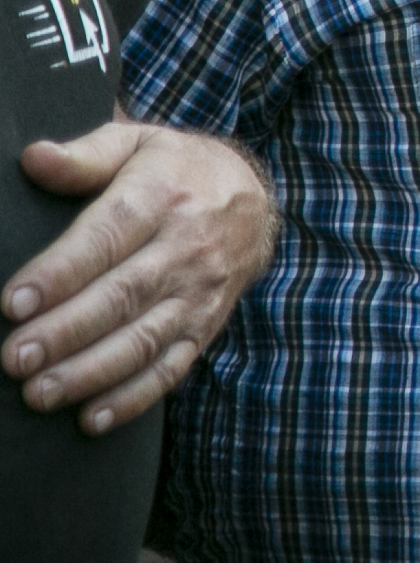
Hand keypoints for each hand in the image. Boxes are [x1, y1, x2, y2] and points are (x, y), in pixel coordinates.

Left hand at [8, 122, 275, 433]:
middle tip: (15, 359)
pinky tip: (92, 418)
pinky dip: (134, 397)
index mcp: (163, 196)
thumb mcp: (136, 144)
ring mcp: (201, 292)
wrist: (253, 196)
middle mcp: (188, 247)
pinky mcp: (206, 326)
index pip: (110, 237)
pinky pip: (172, 367)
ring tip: (40, 393)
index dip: (62, 272)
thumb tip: (35, 159)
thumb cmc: (173, 170)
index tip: (15, 302)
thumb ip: (84, 156)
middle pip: (124, 295)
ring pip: (145, 339)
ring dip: (91, 372)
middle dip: (67, 333)